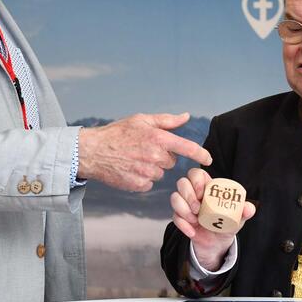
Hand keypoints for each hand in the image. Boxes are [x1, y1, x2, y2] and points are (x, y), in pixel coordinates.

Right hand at [78, 112, 211, 191]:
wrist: (92, 151)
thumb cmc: (117, 133)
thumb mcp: (141, 120)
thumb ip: (166, 120)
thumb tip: (186, 116)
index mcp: (158, 138)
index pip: (187, 148)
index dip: (201, 154)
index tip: (209, 159)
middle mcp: (154, 156)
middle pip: (171, 161)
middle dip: (162, 156)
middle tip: (144, 150)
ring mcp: (146, 172)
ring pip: (160, 173)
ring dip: (152, 168)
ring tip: (134, 159)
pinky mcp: (138, 185)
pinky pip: (149, 183)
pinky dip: (142, 178)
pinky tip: (130, 169)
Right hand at [170, 167, 256, 270]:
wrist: (218, 243)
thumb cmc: (227, 224)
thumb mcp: (238, 218)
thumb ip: (244, 212)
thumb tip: (249, 208)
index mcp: (208, 187)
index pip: (195, 173)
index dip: (196, 180)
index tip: (202, 193)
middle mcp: (194, 193)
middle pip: (181, 182)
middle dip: (188, 195)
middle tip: (198, 209)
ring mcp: (185, 205)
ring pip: (174, 198)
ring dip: (183, 209)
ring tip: (195, 220)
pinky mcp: (180, 217)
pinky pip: (174, 216)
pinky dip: (182, 224)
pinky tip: (192, 232)